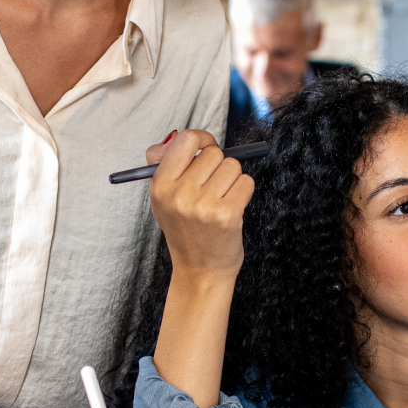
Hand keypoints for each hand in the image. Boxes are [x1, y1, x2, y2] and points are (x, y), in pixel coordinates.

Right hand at [146, 129, 252, 280]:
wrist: (200, 271)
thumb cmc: (185, 230)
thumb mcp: (163, 198)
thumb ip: (164, 163)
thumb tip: (173, 137)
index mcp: (160, 186)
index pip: (186, 139)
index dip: (202, 139)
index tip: (206, 147)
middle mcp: (180, 194)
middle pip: (214, 153)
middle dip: (218, 166)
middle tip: (212, 188)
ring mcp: (204, 205)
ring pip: (232, 166)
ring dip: (232, 180)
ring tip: (221, 200)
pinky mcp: (227, 215)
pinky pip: (246, 182)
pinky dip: (243, 192)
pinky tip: (232, 207)